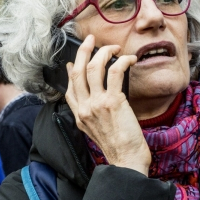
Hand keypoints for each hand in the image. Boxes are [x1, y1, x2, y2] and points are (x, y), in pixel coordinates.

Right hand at [65, 35, 150, 175]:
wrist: (126, 160)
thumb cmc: (117, 147)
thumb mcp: (95, 130)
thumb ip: (91, 113)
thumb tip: (95, 93)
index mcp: (79, 115)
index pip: (69, 87)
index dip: (72, 69)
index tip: (76, 60)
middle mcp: (84, 107)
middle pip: (78, 71)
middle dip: (84, 51)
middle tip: (91, 40)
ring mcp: (97, 104)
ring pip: (94, 68)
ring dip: (104, 52)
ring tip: (114, 48)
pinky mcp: (113, 102)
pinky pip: (115, 72)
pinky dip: (123, 61)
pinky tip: (130, 59)